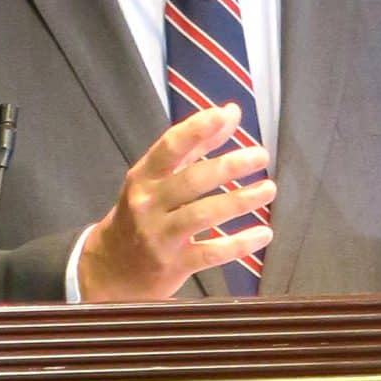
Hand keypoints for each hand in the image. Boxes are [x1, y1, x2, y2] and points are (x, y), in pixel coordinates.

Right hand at [79, 104, 275, 300]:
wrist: (112, 268)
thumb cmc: (144, 213)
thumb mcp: (158, 179)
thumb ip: (195, 146)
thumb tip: (230, 112)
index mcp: (143, 177)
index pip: (170, 147)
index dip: (197, 129)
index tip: (225, 115)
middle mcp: (147, 204)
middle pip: (191, 180)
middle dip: (229, 166)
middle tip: (261, 155)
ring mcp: (159, 236)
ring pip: (202, 215)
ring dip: (239, 201)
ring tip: (268, 189)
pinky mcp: (173, 265)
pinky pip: (211, 253)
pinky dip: (240, 244)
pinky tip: (264, 233)